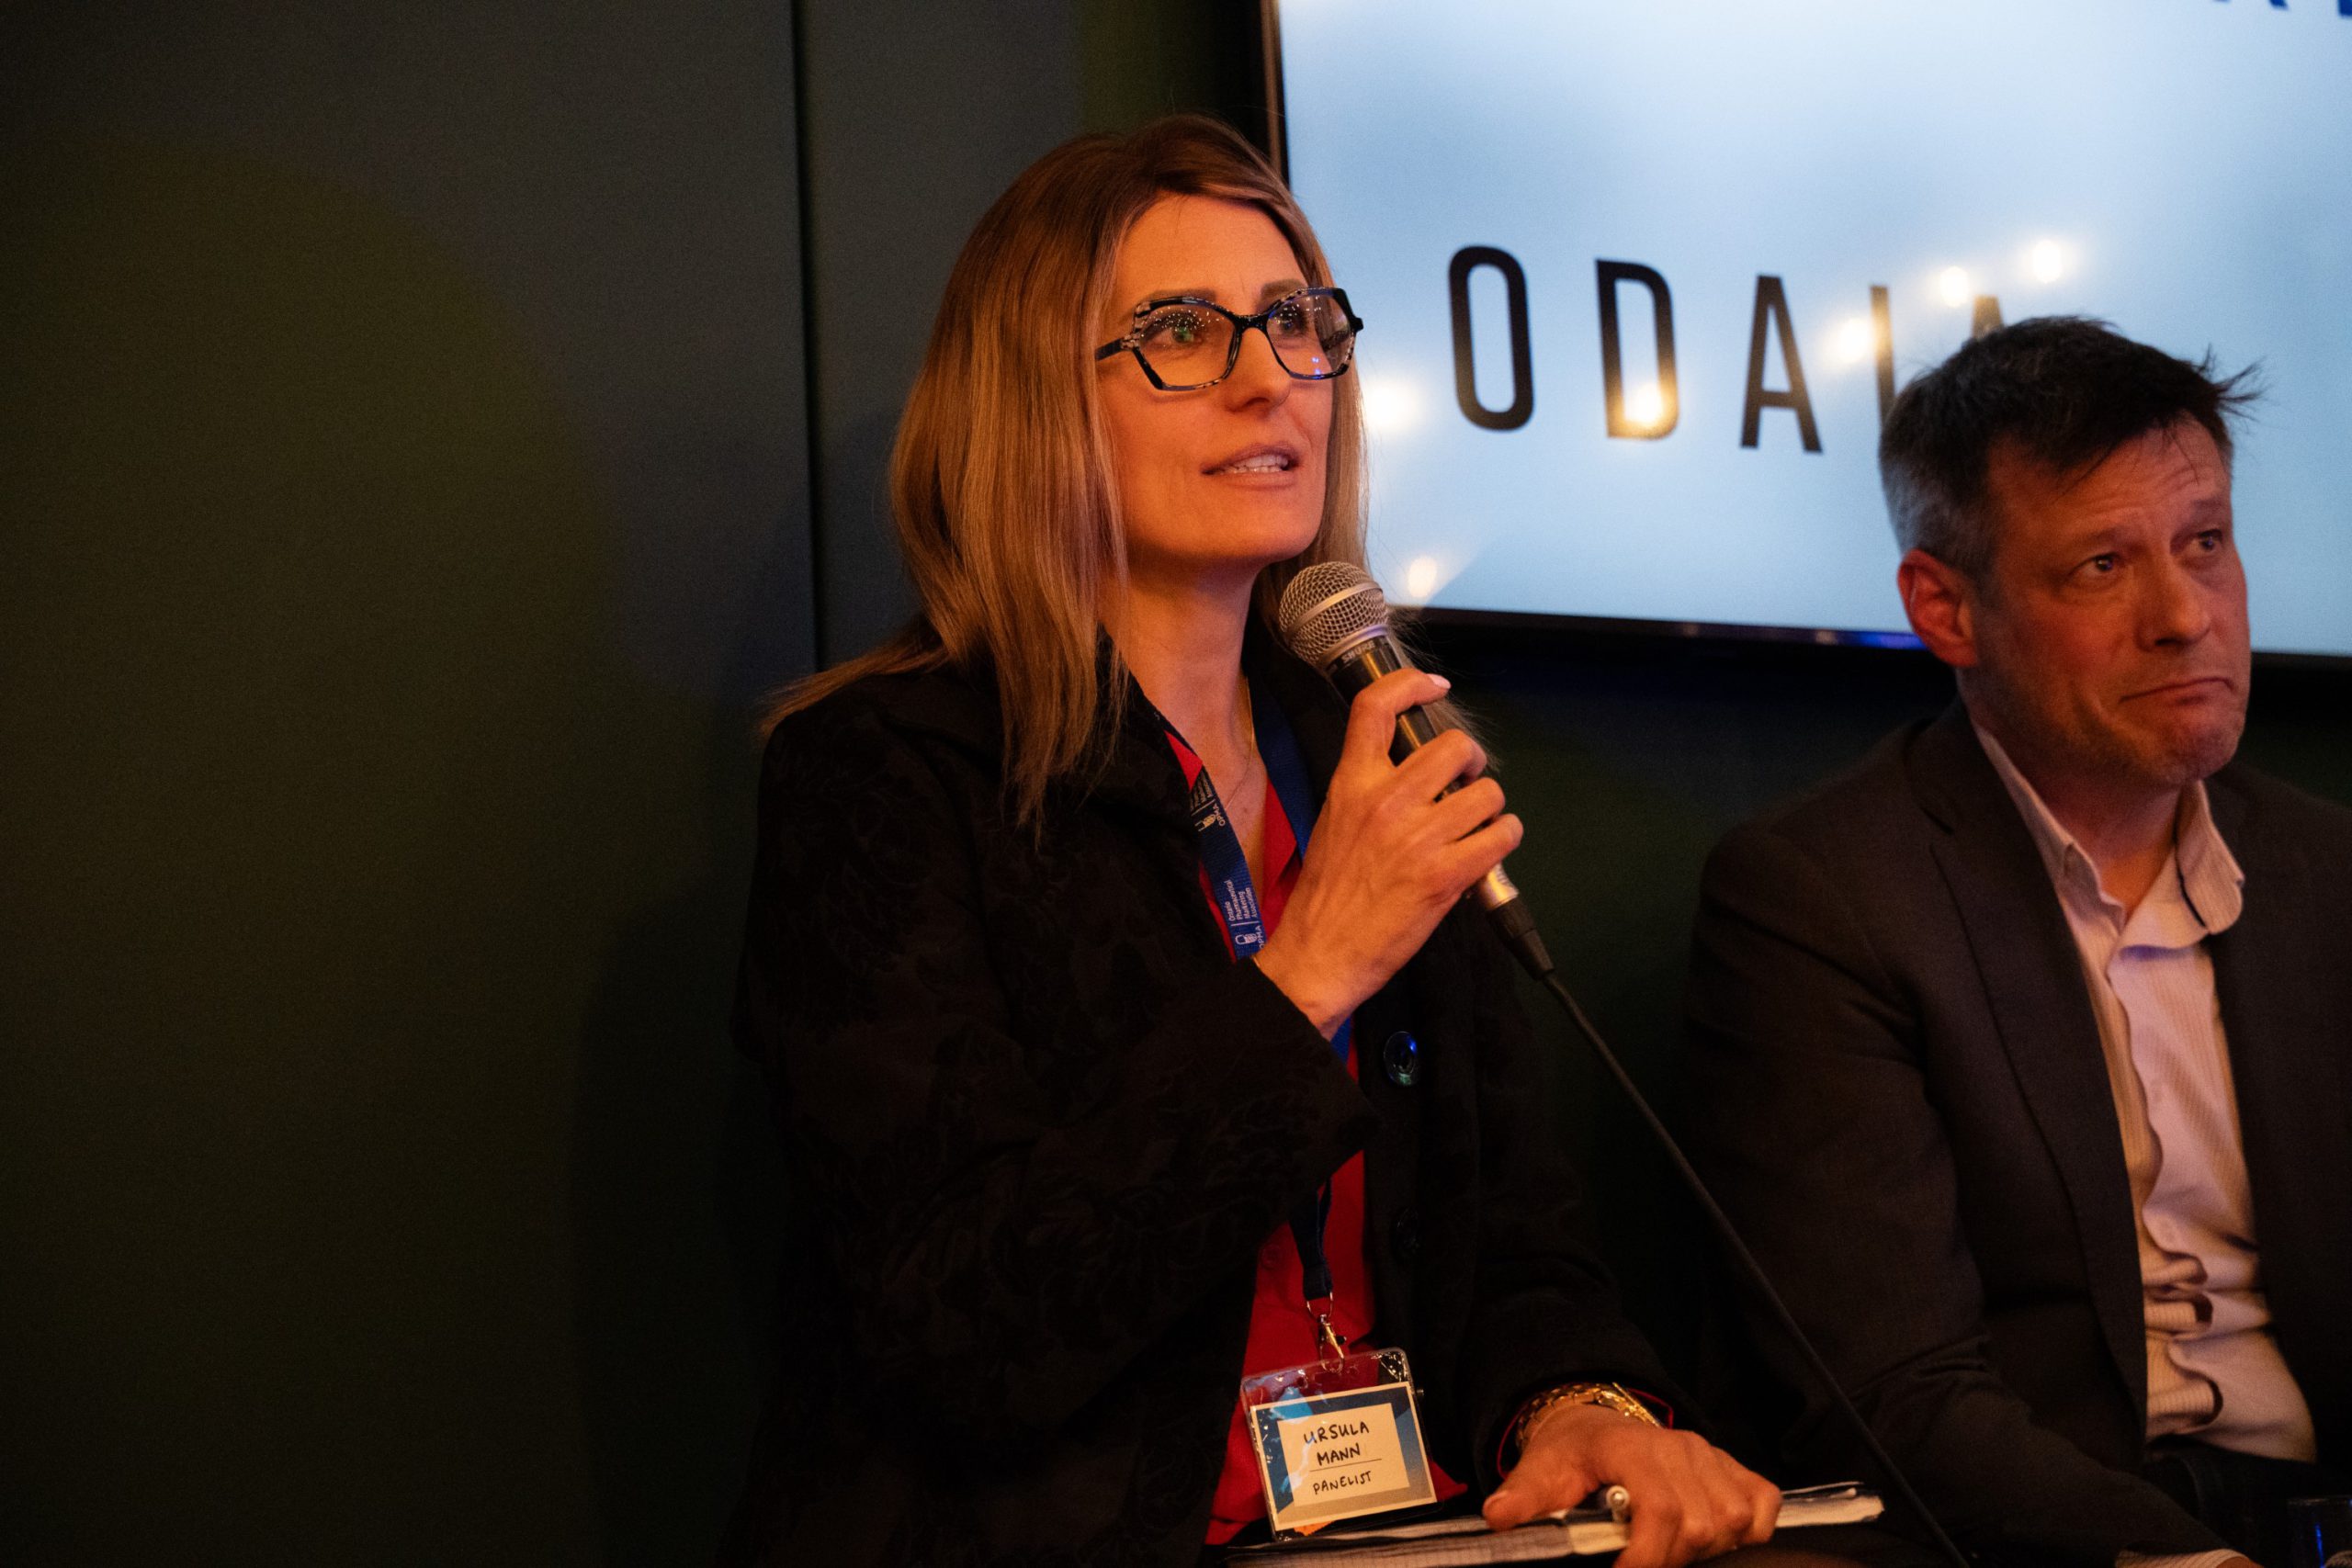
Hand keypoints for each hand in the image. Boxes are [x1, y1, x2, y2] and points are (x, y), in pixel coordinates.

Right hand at [1255, 669, 1519, 1034]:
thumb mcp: (1333, 823)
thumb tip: (1415, 772)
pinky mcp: (1444, 876)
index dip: (1412, 685)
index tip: (1435, 687)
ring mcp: (1416, 838)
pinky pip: (1501, 836)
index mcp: (1351, 784)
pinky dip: (1503, 840)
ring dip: (1491, 810)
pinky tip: (1487, 852)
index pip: (1376, 708)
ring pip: (1488, 793)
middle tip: (1467, 784)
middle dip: (1472, 763)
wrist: (1320, 954)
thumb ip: (1368, 790)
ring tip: (1475, 828)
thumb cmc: (1327, 896)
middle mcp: (1384, 802)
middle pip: (1453, 746)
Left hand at [1483, 1403, 1780, 1567]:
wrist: (1594, 1425)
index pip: (1659, 1509)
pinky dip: (1749, 1530)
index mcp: (1629, 1447)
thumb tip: (1500, 1517)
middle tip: (1642, 1561)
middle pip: (1699, 1525)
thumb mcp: (1541, 1471)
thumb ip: (1525, 1497)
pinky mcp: (1732, 1465)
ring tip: (1669, 1552)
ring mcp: (1709, 1455)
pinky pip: (1762, 1502)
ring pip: (1734, 1519)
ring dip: (1706, 1549)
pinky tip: (1714, 1540)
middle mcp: (1677, 1446)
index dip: (1648, 1557)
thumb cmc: (1572, 1453)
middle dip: (1670, 1559)